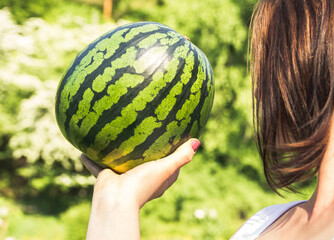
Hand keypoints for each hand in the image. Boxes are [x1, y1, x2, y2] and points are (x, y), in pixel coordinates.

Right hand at [81, 138, 199, 239]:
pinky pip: (99, 165)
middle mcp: (143, 177)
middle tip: (145, 130)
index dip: (174, 152)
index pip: (171, 164)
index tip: (174, 137)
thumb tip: (198, 142)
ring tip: (117, 136)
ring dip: (120, 152)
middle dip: (146, 150)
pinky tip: (86, 148)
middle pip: (147, 161)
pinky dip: (93, 159)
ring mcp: (125, 177)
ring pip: (122, 161)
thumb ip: (181, 156)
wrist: (115, 200)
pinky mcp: (108, 176)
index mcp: (159, 178)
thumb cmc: (143, 185)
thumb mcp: (165, 168)